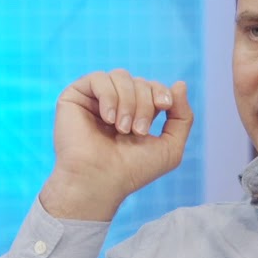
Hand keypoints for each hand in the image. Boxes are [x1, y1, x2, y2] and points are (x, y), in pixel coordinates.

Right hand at [39, 69, 192, 219]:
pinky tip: (108, 119)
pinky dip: (109, 96)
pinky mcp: (75, 97)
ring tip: (122, 129)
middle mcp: (115, 104)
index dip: (161, 92)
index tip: (164, 106)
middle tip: (138, 131)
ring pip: (121, 76)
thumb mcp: (170, 147)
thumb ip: (182, 117)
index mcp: (135, 113)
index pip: (153, 86)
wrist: (100, 181)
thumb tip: (180, 84)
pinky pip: (98, 78)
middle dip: (145, 104)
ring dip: (128, 102)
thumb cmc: (133, 170)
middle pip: (139, 82)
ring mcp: (94, 99)